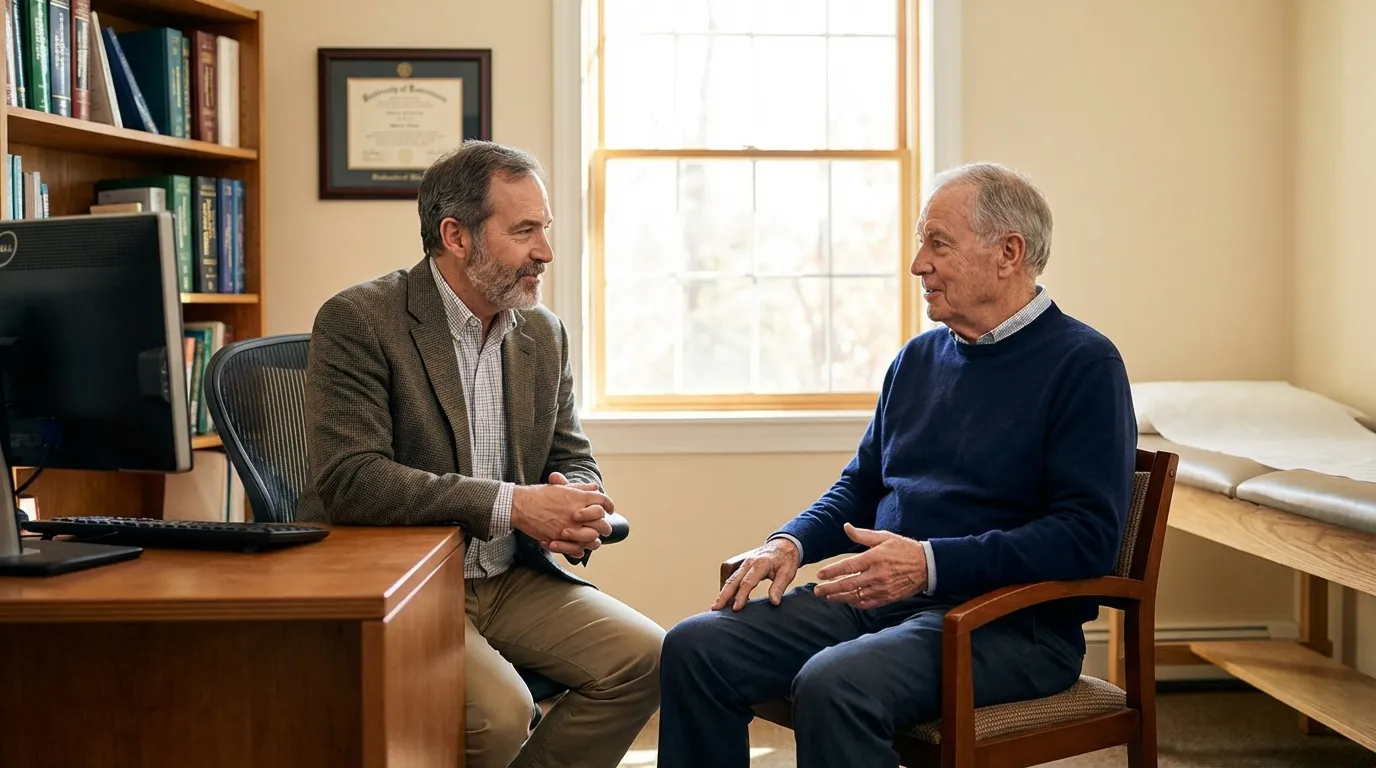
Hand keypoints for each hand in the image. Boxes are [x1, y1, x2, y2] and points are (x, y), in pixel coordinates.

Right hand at [520, 472, 612, 557]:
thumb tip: (595, 487)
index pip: (603, 501)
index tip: (610, 509)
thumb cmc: (539, 495)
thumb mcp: (561, 487)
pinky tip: (579, 547)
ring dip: (594, 540)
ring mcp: (569, 527)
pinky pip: (577, 549)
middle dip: (605, 526)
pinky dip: (580, 550)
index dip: (609, 505)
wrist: (521, 506)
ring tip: (592, 539)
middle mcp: (577, 513)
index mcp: (579, 498)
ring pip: (592, 538)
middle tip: (603, 527)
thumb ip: (580, 488)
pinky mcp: (560, 539)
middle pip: (602, 523)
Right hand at [713, 538, 800, 611]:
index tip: (736, 609)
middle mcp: (748, 561)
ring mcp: (741, 560)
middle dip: (723, 595)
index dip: (741, 596)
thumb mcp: (788, 573)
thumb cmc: (785, 561)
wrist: (782, 546)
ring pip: (728, 576)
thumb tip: (774, 602)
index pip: (747, 582)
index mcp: (761, 564)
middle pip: (732, 579)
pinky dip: (725, 585)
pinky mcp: (738, 562)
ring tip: (719, 607)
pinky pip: (728, 573)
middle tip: (715, 609)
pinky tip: (726, 596)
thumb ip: (779, 587)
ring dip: (722, 591)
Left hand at [813, 523, 927, 608]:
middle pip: (848, 584)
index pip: (848, 566)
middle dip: (831, 589)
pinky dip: (855, 603)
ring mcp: (882, 588)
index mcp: (875, 558)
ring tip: (828, 597)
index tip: (820, 574)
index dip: (832, 571)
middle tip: (818, 591)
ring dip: (840, 597)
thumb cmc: (904, 549)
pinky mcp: (887, 597)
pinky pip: (867, 603)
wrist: (927, 566)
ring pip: (856, 596)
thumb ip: (863, 535)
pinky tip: (846, 601)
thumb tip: (846, 527)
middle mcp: (877, 575)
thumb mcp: (884, 537)